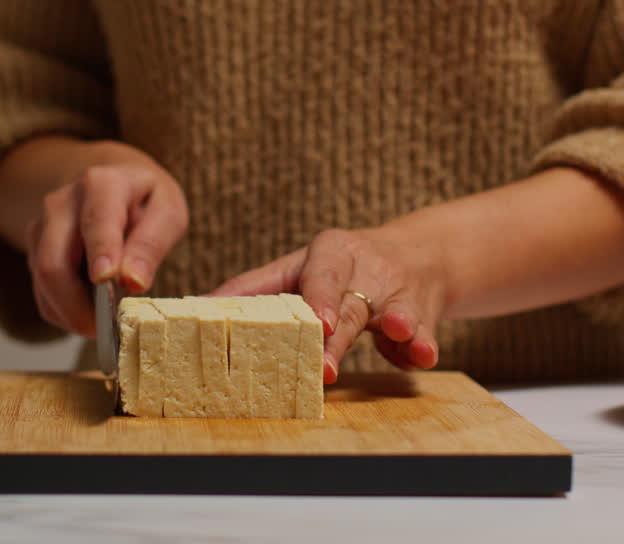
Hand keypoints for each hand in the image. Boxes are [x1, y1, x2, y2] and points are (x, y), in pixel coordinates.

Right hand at [14, 142, 187, 336]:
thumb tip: (134, 281)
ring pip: (43, 282)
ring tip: (103, 325)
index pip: (96, 221)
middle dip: (78, 305)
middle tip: (108, 329)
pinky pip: (41, 292)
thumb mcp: (167, 212)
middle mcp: (62, 203)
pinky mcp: (35, 250)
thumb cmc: (144, 200)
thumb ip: (153, 243)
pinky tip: (88, 313)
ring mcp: (42, 227)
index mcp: (101, 184)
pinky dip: (63, 312)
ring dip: (71, 313)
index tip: (107, 280)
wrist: (112, 183)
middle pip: (55, 262)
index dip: (100, 252)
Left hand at [210, 226, 445, 383]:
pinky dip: (423, 347)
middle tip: (324, 369)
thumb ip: (255, 288)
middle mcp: (367, 270)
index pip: (322, 274)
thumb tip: (199, 306)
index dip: (319, 298)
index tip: (317, 321)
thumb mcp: (300, 268)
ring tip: (401, 334)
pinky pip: (425, 333)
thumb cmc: (341, 268)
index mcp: (332, 253)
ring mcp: (398, 293)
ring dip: (400, 325)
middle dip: (339, 338)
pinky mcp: (423, 315)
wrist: (418, 253)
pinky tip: (423, 357)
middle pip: (350, 308)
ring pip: (397, 313)